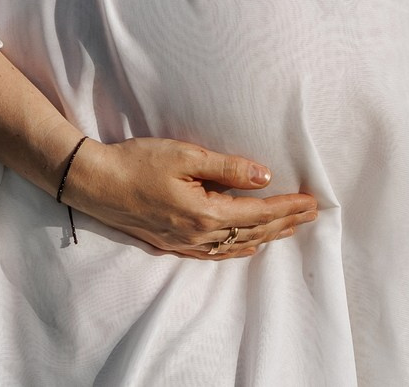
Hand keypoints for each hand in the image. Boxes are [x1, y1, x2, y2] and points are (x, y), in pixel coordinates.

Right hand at [63, 136, 319, 258]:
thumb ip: (227, 168)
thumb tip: (264, 176)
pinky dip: (239, 248)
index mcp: (206, 213)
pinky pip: (216, 253)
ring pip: (236, 247)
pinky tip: (248, 246)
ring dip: (266, 237)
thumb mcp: (186, 155)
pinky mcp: (173, 244)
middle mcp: (199, 236)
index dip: (288, 208)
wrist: (95, 184)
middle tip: (311, 215)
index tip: (312, 202)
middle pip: (253, 233)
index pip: (259, 213)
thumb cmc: (137, 163)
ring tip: (289, 228)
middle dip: (285, 223)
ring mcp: (185, 244)